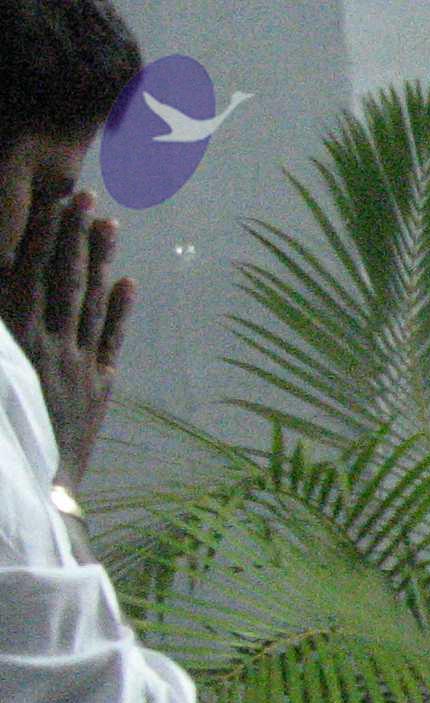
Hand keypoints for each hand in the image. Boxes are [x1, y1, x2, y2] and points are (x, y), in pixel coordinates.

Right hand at [2, 190, 132, 486]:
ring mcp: (77, 365)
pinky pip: (110, 342)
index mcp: (13, 338)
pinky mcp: (97, 388)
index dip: (44, 236)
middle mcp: (48, 344)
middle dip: (73, 236)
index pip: (28, 274)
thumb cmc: (2, 435)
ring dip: (100, 261)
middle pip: (63, 280)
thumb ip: (5, 329)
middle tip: (85, 196)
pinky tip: (129, 283)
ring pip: (90, 303)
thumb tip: (7, 283)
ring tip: (109, 224)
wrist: (31, 490)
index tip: (55, 203)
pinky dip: (119, 312)